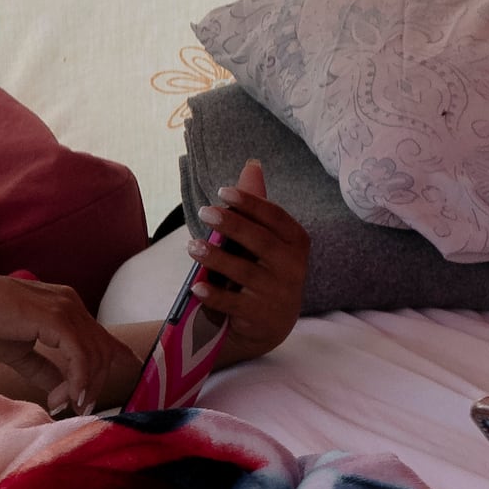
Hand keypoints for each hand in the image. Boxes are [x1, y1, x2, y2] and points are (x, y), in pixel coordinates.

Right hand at [0, 269, 107, 412]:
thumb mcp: (19, 352)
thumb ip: (44, 369)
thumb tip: (62, 391)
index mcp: (66, 308)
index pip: (102, 338)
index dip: (110, 365)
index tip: (99, 392)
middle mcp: (72, 304)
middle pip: (103, 349)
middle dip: (95, 384)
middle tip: (78, 408)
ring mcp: (66, 309)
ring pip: (95, 354)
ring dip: (85, 386)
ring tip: (68, 405)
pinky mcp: (56, 318)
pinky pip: (80, 355)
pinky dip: (78, 379)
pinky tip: (69, 396)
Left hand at [182, 165, 310, 366]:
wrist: (271, 322)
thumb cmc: (264, 269)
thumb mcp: (265, 239)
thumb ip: (256, 206)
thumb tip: (252, 166)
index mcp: (296, 242)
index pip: (276, 217)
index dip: (251, 203)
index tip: (223, 192)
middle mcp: (292, 267)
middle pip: (261, 242)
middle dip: (233, 225)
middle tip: (204, 212)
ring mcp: (277, 293)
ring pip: (245, 273)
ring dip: (217, 258)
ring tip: (193, 246)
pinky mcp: (260, 316)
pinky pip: (234, 304)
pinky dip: (214, 295)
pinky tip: (196, 287)